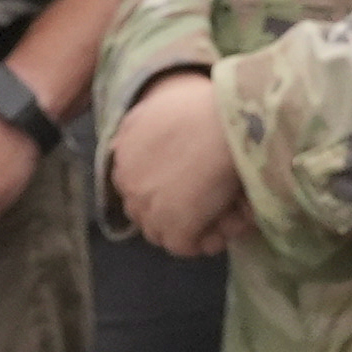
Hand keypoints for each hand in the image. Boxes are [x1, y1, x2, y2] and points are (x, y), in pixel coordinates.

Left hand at [103, 70, 251, 258]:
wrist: (229, 122)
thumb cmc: (206, 106)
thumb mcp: (159, 104)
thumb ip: (139, 123)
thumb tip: (125, 143)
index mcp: (122, 148)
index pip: (130, 182)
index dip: (156, 187)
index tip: (182, 185)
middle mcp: (128, 180)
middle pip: (140, 210)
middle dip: (166, 210)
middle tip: (199, 206)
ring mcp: (148, 207)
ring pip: (160, 232)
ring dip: (185, 228)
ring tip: (216, 221)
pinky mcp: (174, 228)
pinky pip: (185, 246)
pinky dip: (206, 242)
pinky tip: (224, 232)